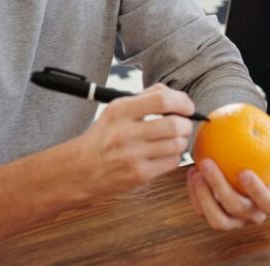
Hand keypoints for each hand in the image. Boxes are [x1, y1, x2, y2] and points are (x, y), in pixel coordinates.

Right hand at [70, 84, 193, 198]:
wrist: (82, 168)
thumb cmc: (104, 135)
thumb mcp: (116, 109)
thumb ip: (146, 97)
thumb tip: (175, 95)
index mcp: (120, 110)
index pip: (161, 100)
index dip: (182, 102)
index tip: (187, 106)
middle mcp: (125, 132)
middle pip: (173, 125)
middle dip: (186, 123)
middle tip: (184, 124)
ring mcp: (132, 156)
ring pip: (177, 144)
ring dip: (181, 140)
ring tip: (174, 139)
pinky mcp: (139, 175)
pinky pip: (172, 162)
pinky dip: (174, 156)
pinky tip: (165, 153)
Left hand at [186, 124, 269, 229]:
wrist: (250, 169)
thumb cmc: (266, 157)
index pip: (269, 202)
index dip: (257, 191)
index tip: (243, 171)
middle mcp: (253, 215)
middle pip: (237, 208)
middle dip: (220, 187)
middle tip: (207, 163)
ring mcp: (234, 220)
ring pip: (217, 219)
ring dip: (204, 197)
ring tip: (196, 172)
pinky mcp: (215, 217)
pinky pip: (202, 211)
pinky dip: (194, 194)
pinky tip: (191, 171)